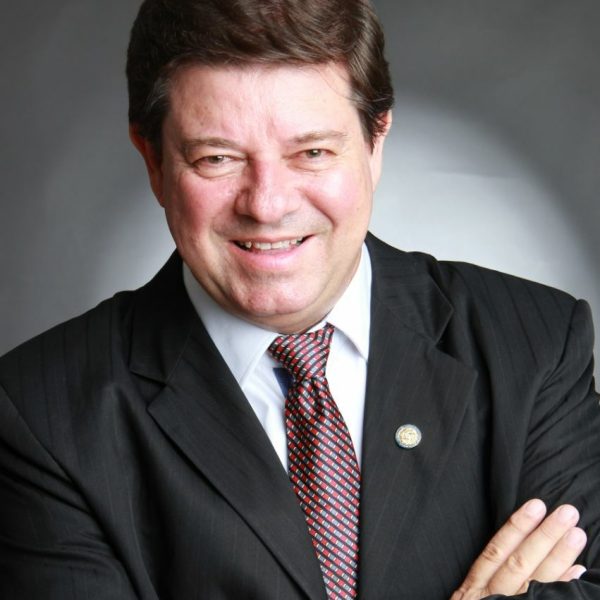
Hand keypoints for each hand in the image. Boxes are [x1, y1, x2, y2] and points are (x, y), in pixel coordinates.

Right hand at [451, 499, 586, 599]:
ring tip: (577, 534)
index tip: (536, 505)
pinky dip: (562, 587)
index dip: (516, 527)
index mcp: (477, 586)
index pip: (497, 550)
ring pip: (534, 582)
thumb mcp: (472, 595)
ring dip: (557, 557)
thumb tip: (520, 546)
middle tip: (567, 513)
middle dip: (544, 536)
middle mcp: (491, 597)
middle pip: (520, 562)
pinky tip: (578, 572)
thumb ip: (490, 575)